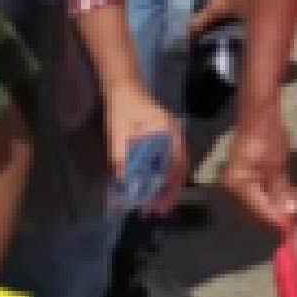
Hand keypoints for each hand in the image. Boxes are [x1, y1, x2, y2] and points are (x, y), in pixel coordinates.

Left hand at [103, 80, 181, 207]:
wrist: (121, 85)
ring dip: (166, 186)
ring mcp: (170, 135)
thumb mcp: (118, 133)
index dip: (169, 188)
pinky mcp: (163, 136)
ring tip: (155, 205)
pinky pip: (167, 160)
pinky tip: (151, 185)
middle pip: (178, 169)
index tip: (160, 206)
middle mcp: (175, 135)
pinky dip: (162, 176)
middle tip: (157, 211)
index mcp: (169, 134)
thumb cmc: (122, 108)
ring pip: (174, 166)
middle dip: (169, 192)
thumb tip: (122, 184)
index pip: (176, 167)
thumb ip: (120, 157)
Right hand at [220, 102, 296, 234]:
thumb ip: (281, 192)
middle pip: (256, 216)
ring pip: (258, 210)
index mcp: (237, 185)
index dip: (276, 222)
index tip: (292, 232)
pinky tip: (287, 199)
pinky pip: (257, 201)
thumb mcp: (277, 165)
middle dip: (277, 218)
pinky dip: (272, 202)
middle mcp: (230, 192)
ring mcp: (234, 190)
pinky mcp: (241, 187)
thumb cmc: (267, 136)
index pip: (259, 212)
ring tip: (295, 208)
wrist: (258, 117)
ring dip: (276, 211)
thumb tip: (290, 214)